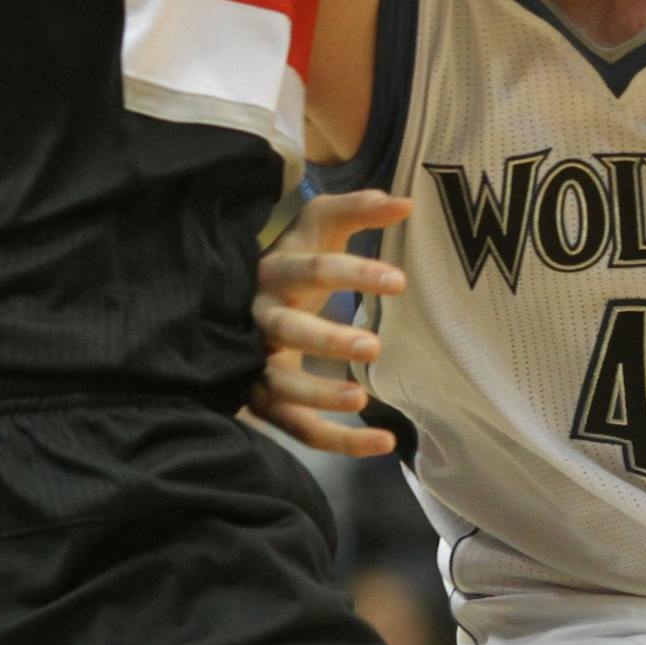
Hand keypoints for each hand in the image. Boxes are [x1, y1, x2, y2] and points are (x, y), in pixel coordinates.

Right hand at [248, 189, 411, 458]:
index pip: (312, 270)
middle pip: (287, 330)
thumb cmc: (295, 259)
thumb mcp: (318, 227)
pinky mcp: (265, 400)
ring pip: (280, 386)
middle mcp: (259, 318)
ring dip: (317, 397)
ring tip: (360, 400)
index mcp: (274, 271)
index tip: (399, 280)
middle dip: (326, 340)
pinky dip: (339, 442)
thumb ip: (358, 210)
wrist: (240, 299)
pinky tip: (384, 443)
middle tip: (372, 347)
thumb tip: (405, 202)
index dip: (354, 274)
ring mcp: (255, 363)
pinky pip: (298, 428)